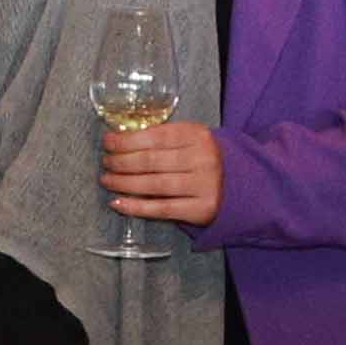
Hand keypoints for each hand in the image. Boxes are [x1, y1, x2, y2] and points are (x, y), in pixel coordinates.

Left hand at [102, 113, 225, 224]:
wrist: (240, 186)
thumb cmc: (204, 159)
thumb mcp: (190, 139)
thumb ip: (162, 137)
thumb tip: (120, 139)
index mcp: (198, 135)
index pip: (155, 136)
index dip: (126, 140)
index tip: (107, 142)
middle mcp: (203, 159)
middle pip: (151, 160)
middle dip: (121, 161)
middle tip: (106, 162)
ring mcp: (204, 185)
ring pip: (153, 184)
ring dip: (124, 183)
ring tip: (107, 180)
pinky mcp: (202, 209)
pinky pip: (161, 208)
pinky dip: (136, 207)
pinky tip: (118, 203)